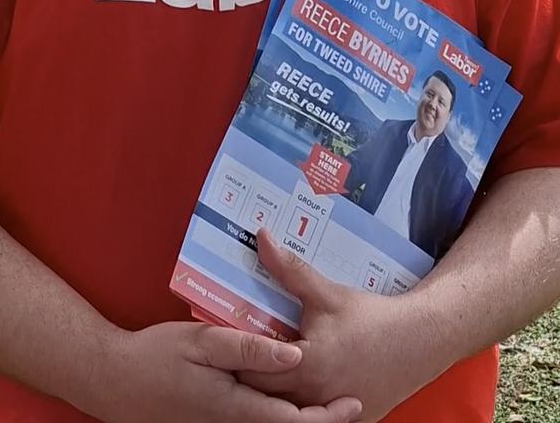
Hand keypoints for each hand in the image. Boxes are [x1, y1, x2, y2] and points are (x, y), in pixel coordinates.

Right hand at [83, 319, 362, 422]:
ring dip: (298, 418)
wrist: (114, 382)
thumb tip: (294, 352)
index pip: (293, 422)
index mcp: (235, 407)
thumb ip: (247, 348)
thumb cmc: (157, 356)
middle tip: (351, 403)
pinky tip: (283, 399)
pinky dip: (274, 416)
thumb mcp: (202, 341)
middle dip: (321, 420)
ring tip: (327, 401)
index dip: (327, 417)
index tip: (354, 403)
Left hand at [240, 232, 451, 422]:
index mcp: (306, 366)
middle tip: (236, 360)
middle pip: (265, 398)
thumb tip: (261, 238)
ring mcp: (333, 414)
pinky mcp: (350, 421)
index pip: (251, 374)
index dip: (235, 361)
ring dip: (275, 395)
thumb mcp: (327, 292)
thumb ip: (289, 269)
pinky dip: (300, 405)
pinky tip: (295, 387)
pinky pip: (314, 419)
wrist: (420, 339)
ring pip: (288, 413)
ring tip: (264, 373)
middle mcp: (316, 397)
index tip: (223, 347)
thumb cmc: (370, 316)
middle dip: (250, 379)